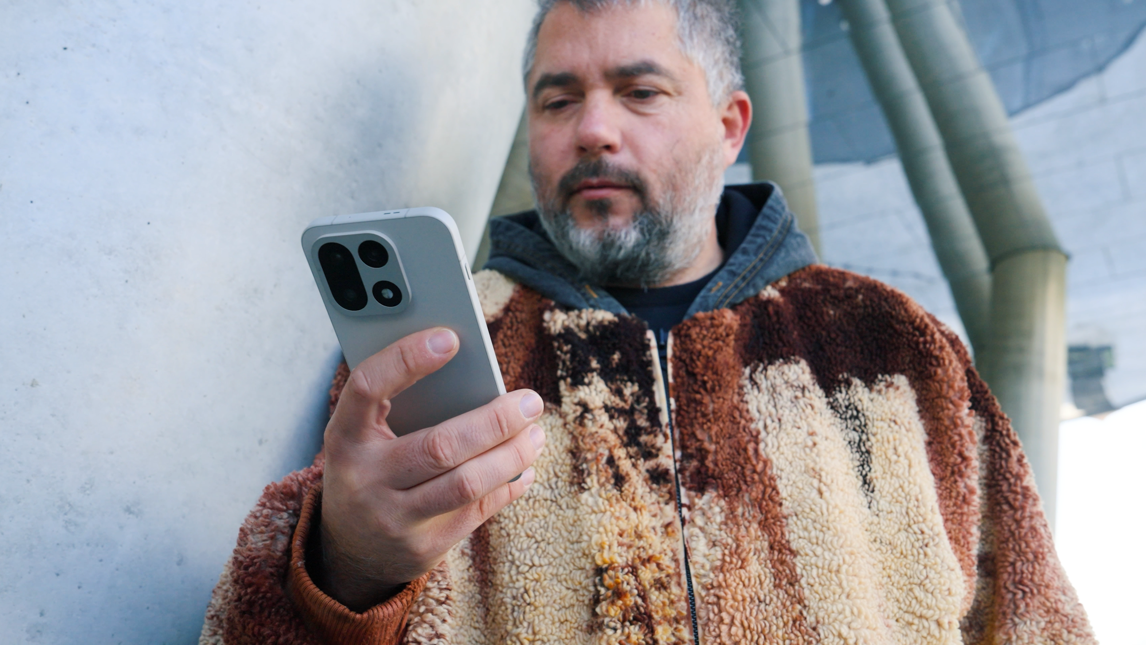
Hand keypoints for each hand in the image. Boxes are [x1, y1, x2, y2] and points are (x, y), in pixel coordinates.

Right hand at [316, 327, 545, 610]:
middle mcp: (365, 479)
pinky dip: (508, 485)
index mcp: (346, 436)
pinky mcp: (422, 547)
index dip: (407, 359)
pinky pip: (477, 511)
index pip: (368, 388)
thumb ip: (401, 403)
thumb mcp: (364, 435)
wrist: (349, 550)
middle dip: (495, 420)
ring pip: (466, 483)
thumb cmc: (370, 468)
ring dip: (512, 455)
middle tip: (530, 401)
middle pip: (440, 446)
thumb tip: (475, 374)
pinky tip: (523, 468)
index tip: (451, 338)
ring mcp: (393, 518)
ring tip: (534, 434)